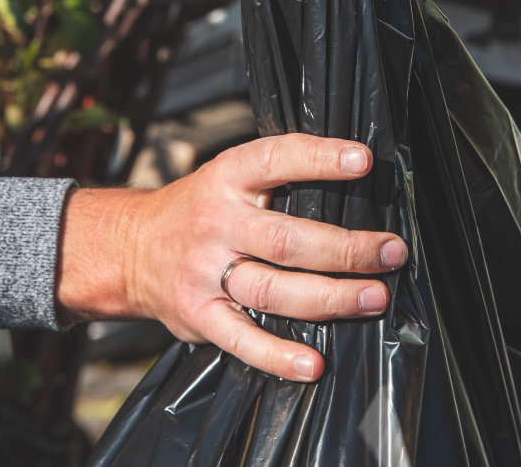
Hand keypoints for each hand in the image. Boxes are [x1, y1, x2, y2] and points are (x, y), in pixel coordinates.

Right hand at [56, 134, 407, 381]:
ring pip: (274, 290)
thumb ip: (279, 179)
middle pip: (287, 239)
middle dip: (347, 248)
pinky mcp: (198, 315)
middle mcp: (217, 223)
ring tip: (374, 297)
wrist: (129, 248)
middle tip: (391, 252)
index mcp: (228, 177)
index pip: (276, 158)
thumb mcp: (230, 176)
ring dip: (331, 297)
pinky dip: (280, 356)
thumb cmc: (199, 210)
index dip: (320, 158)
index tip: (363, 160)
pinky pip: (243, 340)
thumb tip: (353, 182)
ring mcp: (205, 272)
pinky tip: (315, 363)